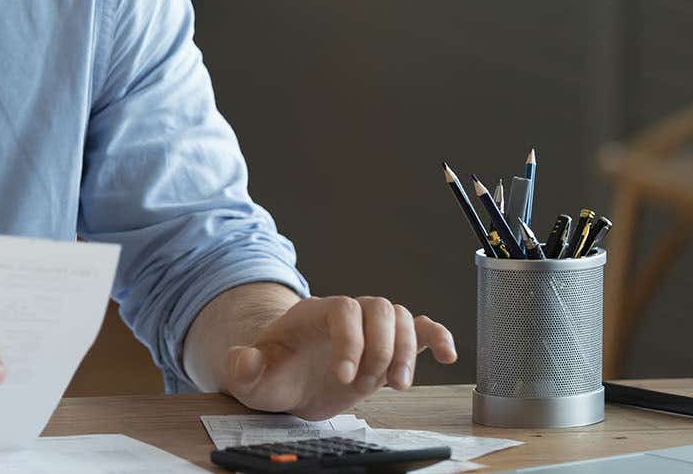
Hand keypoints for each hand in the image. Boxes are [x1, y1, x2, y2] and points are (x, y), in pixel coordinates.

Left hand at [220, 296, 456, 419]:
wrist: (286, 382)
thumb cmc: (271, 374)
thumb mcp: (251, 377)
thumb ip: (245, 368)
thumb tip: (245, 361)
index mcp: (313, 314)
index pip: (343, 309)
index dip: (350, 340)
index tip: (343, 377)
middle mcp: (345, 315)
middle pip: (379, 307)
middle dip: (383, 347)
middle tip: (372, 384)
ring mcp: (368, 330)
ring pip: (401, 318)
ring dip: (407, 351)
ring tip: (397, 386)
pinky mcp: (385, 348)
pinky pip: (419, 329)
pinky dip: (436, 337)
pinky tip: (447, 355)